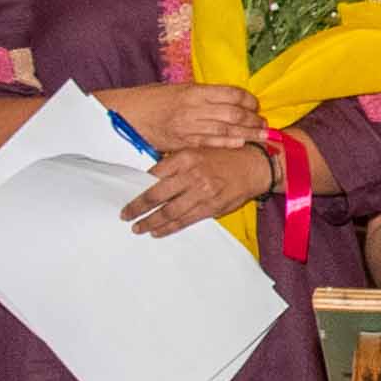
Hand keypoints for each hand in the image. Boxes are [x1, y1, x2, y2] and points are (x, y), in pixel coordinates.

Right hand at [113, 79, 261, 150]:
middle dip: (252, 118)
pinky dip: (227, 142)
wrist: (126, 115)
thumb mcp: (176, 89)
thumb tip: (222, 98)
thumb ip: (199, 94)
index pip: (230, 93)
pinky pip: (209, 143)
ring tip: (261, 135)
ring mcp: (189, 125)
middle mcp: (194, 107)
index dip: (247, 99)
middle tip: (264, 123)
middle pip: (233, 112)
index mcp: (193, 90)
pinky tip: (241, 143)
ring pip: (225, 129)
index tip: (255, 104)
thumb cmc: (150, 100)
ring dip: (246, 132)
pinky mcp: (183, 142)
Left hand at [127, 140, 277, 237]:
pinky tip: (158, 231)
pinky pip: (185, 220)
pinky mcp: (212, 206)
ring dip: (151, 221)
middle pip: (157, 194)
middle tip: (125, 215)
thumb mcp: (198, 149)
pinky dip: (169, 227)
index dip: (138, 187)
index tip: (127, 195)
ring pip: (169, 211)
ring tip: (138, 227)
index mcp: (185, 157)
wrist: (255, 165)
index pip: (154, 174)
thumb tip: (153, 177)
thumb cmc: (225, 156)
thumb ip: (176, 163)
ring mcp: (202, 191)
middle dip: (138, 207)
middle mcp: (192, 174)